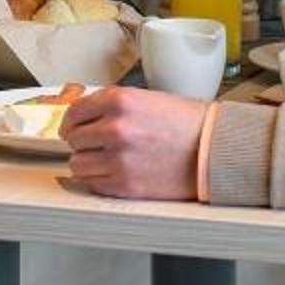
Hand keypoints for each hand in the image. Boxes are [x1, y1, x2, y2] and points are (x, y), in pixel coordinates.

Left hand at [64, 86, 211, 199]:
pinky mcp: (125, 185)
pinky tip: (112, 173)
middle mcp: (115, 128)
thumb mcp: (146, 99)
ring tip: (103, 160)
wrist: (213, 150)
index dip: (72, 121)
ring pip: (78, 164)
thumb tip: (85, 116)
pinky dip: (98, 180)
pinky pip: (93, 184)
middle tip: (93, 144)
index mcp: (120, 101)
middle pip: (73, 139)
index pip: (74, 112)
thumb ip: (113, 105)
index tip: (73, 127)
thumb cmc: (186, 124)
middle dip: (82, 142)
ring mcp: (118, 159)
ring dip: (87, 162)